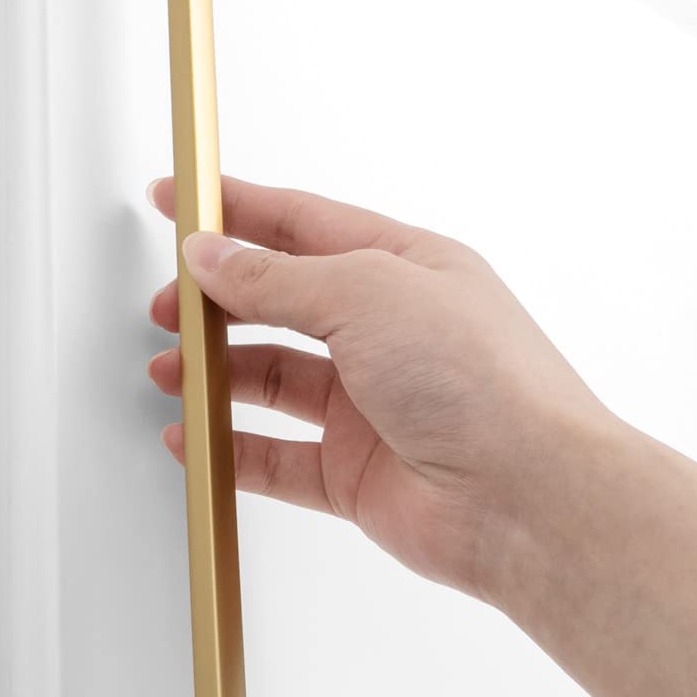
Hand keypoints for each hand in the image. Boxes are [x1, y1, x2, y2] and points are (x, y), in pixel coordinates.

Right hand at [147, 175, 613, 601]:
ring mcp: (372, 405)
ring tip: (170, 372)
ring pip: (271, 379)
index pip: (301, 225)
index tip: (175, 197)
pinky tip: (195, 440)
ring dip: (215, 374)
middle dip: (216, 301)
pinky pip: (275, 458)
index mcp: (404, 269)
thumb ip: (276, 277)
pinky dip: (229, 449)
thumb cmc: (483, 382)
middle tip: (167, 305)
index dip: (233, 210)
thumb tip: (213, 256)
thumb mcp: (365, 293)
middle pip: (280, 303)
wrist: (529, 499)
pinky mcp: (357, 472)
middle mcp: (389, 334)